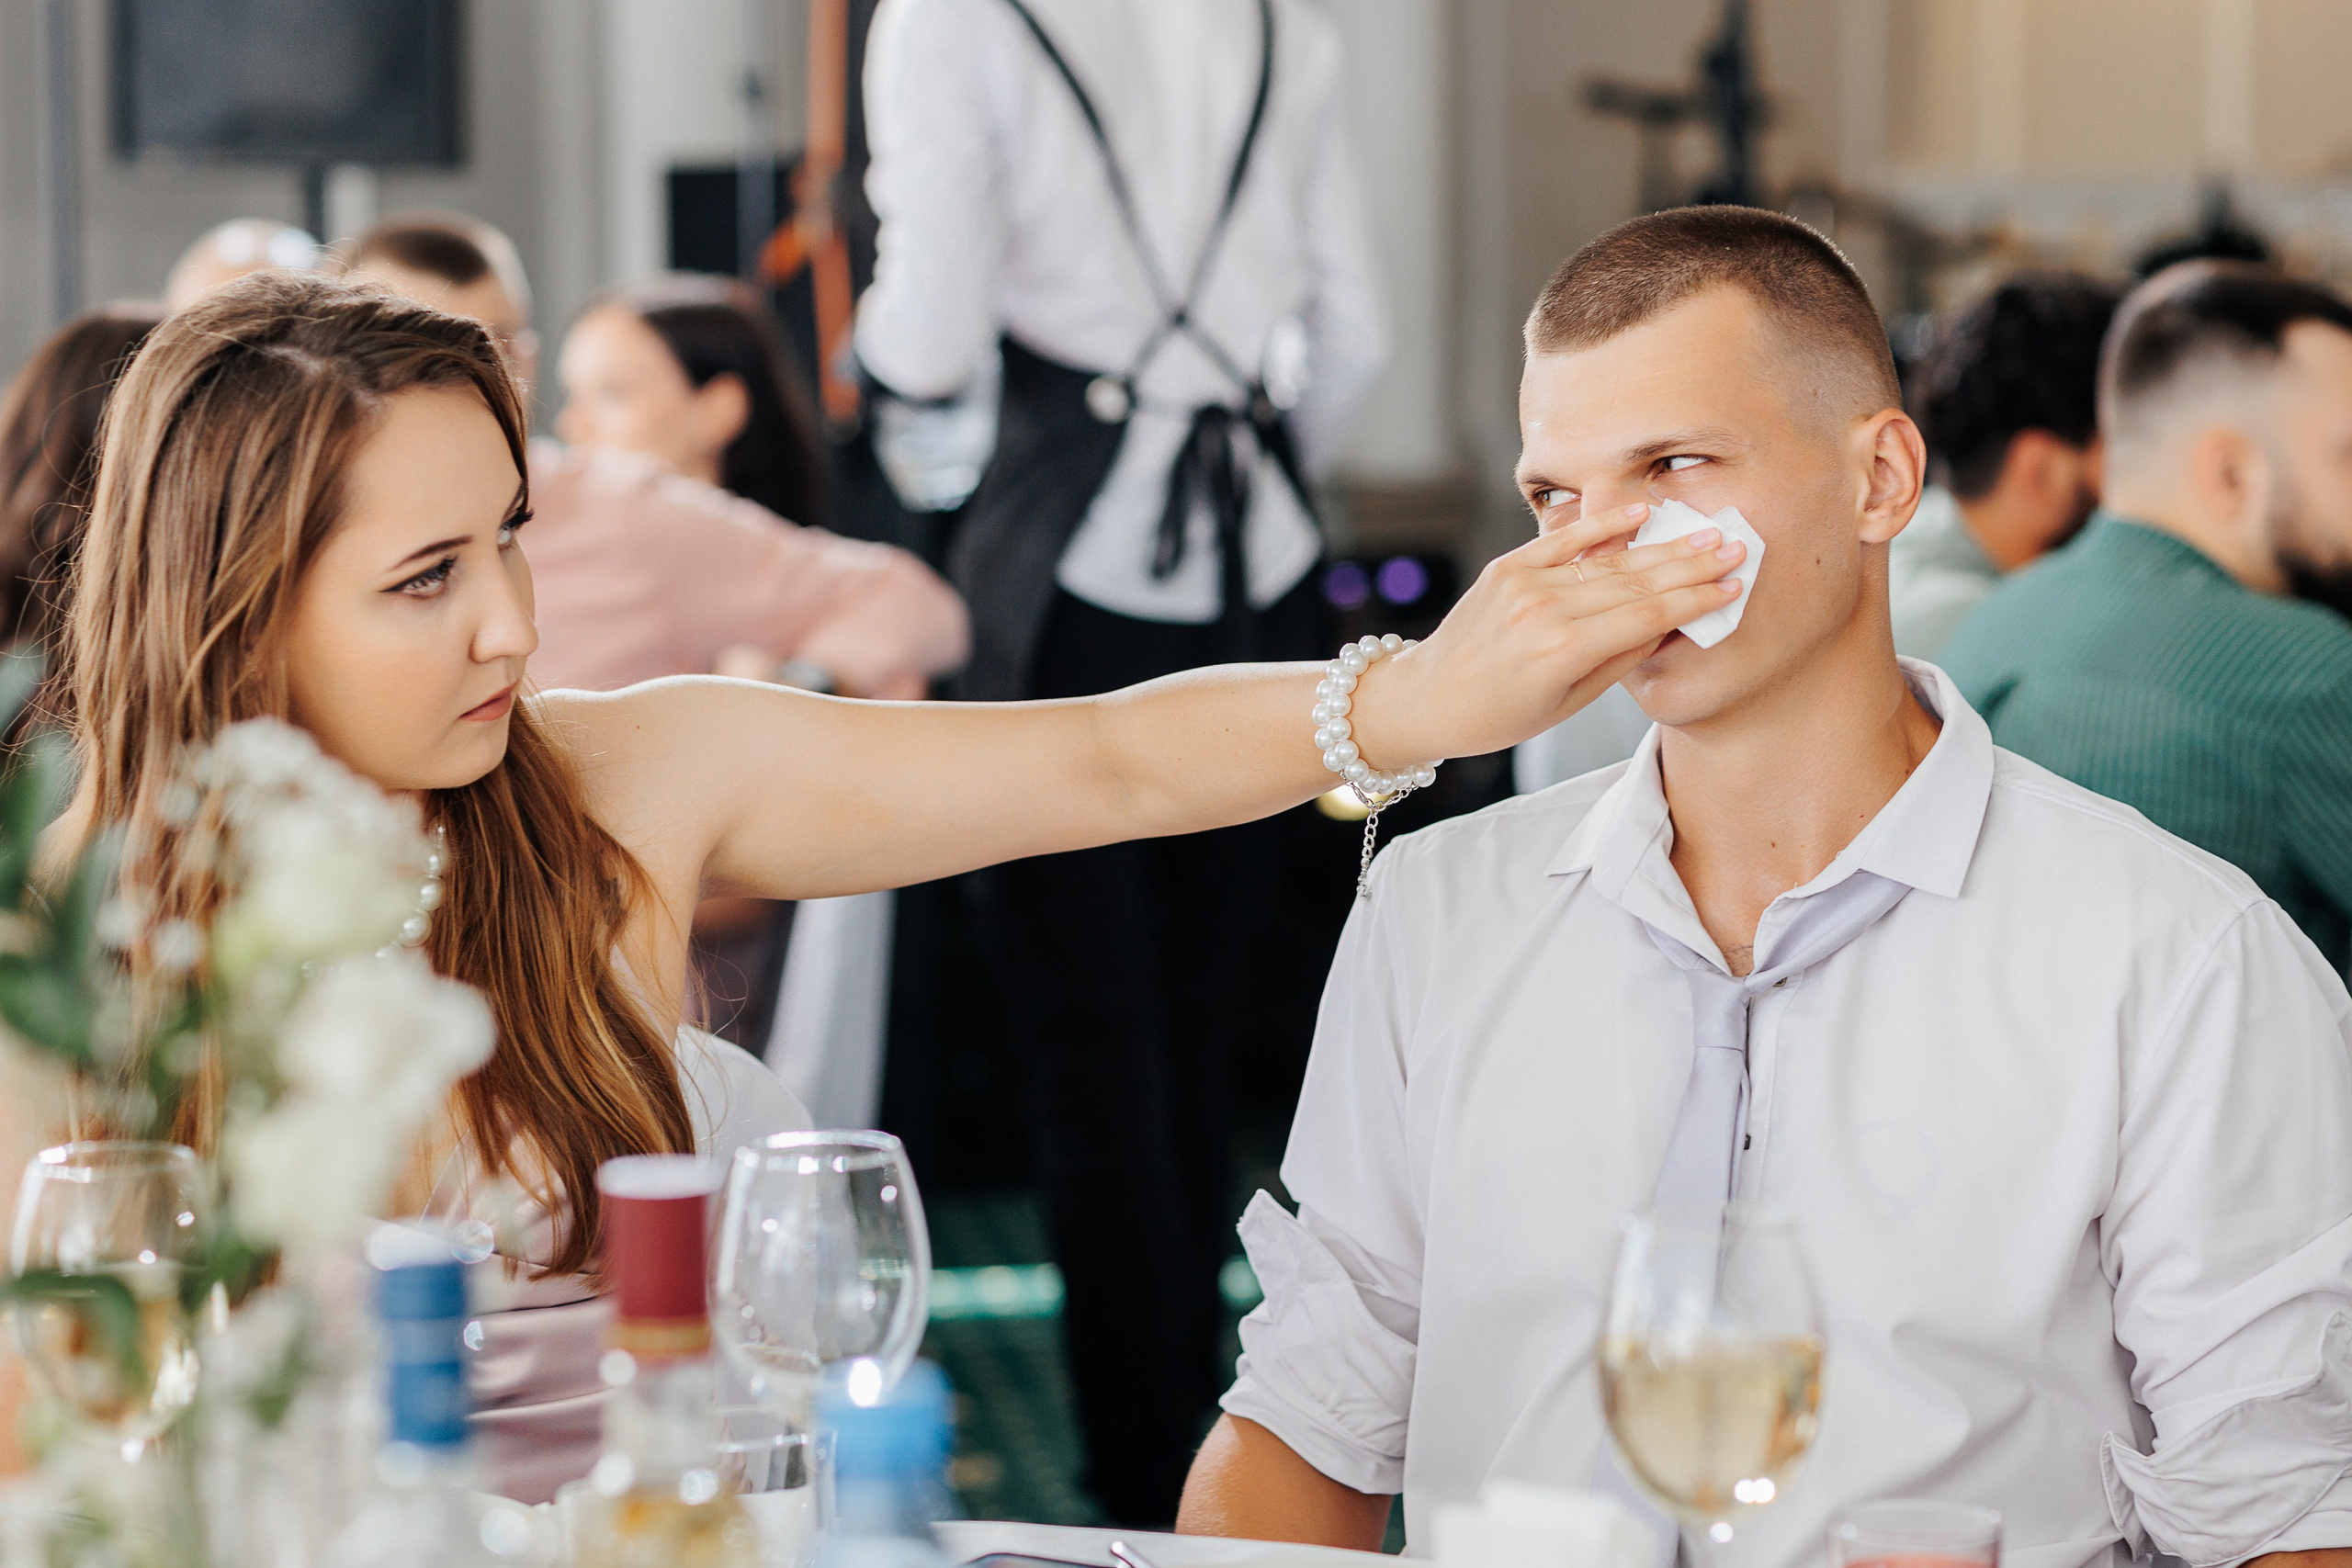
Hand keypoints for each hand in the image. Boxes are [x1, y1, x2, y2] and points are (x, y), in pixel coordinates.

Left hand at [1347, 503, 1742, 767]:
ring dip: (1662, 546)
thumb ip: (1619, 660)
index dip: (1694, 598)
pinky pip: (1564, 541)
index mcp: (1563, 651)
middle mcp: (1545, 610)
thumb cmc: (1499, 714)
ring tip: (1705, 532)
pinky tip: (1642, 513)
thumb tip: (1668, 622)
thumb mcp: (1567, 703)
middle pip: (1635, 582)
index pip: (1646, 616)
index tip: (1733, 584)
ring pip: (1608, 562)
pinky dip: (1603, 525)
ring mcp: (1524, 583)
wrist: (1428, 696)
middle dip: (1691, 565)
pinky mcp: (1507, 567)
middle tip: (1738, 546)